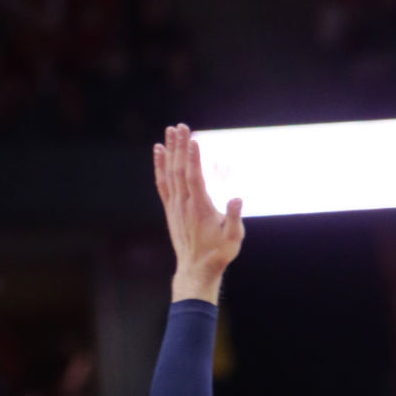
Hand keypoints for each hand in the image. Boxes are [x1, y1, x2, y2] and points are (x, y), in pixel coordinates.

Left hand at [154, 123, 244, 304]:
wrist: (196, 269)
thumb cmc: (218, 254)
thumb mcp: (233, 238)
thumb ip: (234, 218)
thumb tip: (236, 198)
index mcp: (200, 208)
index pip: (195, 178)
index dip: (193, 158)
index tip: (193, 139)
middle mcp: (184, 204)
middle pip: (180, 170)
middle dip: (180, 147)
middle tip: (181, 126)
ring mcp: (175, 206)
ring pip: (170, 173)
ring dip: (170, 151)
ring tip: (169, 131)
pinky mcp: (170, 208)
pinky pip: (162, 183)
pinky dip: (160, 166)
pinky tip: (159, 151)